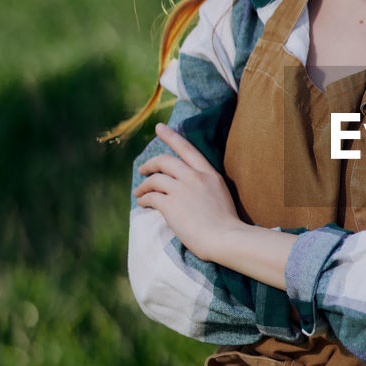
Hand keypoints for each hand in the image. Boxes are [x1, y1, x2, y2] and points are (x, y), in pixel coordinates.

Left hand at [135, 123, 244, 260]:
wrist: (225, 238)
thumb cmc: (226, 224)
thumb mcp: (220, 194)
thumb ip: (205, 185)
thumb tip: (188, 187)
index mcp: (209, 174)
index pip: (187, 149)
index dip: (171, 136)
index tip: (159, 127)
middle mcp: (194, 177)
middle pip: (165, 161)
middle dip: (150, 163)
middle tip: (142, 169)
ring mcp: (182, 190)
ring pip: (154, 179)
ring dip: (143, 185)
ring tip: (139, 192)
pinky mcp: (170, 205)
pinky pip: (150, 197)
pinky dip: (143, 199)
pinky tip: (142, 203)